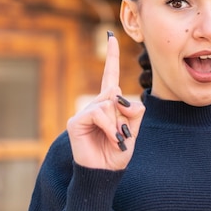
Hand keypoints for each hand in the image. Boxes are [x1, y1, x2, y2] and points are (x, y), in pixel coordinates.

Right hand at [66, 32, 144, 169]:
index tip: (111, 36)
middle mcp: (95, 105)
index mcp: (109, 105)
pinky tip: (110, 139)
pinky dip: (110, 127)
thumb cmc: (118, 153)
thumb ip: (134, 112)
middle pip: (116, 96)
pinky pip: (99, 114)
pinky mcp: (77, 122)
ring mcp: (84, 112)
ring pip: (109, 105)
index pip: (110, 76)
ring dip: (118, 125)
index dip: (111, 57)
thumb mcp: (133, 131)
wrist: (105, 173)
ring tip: (116, 141)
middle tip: (123, 137)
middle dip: (125, 117)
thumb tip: (122, 99)